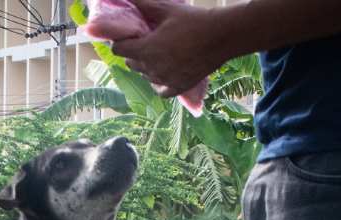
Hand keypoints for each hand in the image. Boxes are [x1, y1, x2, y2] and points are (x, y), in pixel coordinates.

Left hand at [111, 0, 227, 97]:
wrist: (221, 36)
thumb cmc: (193, 20)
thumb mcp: (165, 8)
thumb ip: (142, 4)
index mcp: (146, 50)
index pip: (119, 50)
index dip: (122, 41)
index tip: (132, 35)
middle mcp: (153, 69)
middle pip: (131, 63)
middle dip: (135, 52)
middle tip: (147, 41)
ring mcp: (166, 81)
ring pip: (146, 76)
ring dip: (148, 66)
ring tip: (160, 53)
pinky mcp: (179, 87)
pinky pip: (161, 91)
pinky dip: (160, 83)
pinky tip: (165, 72)